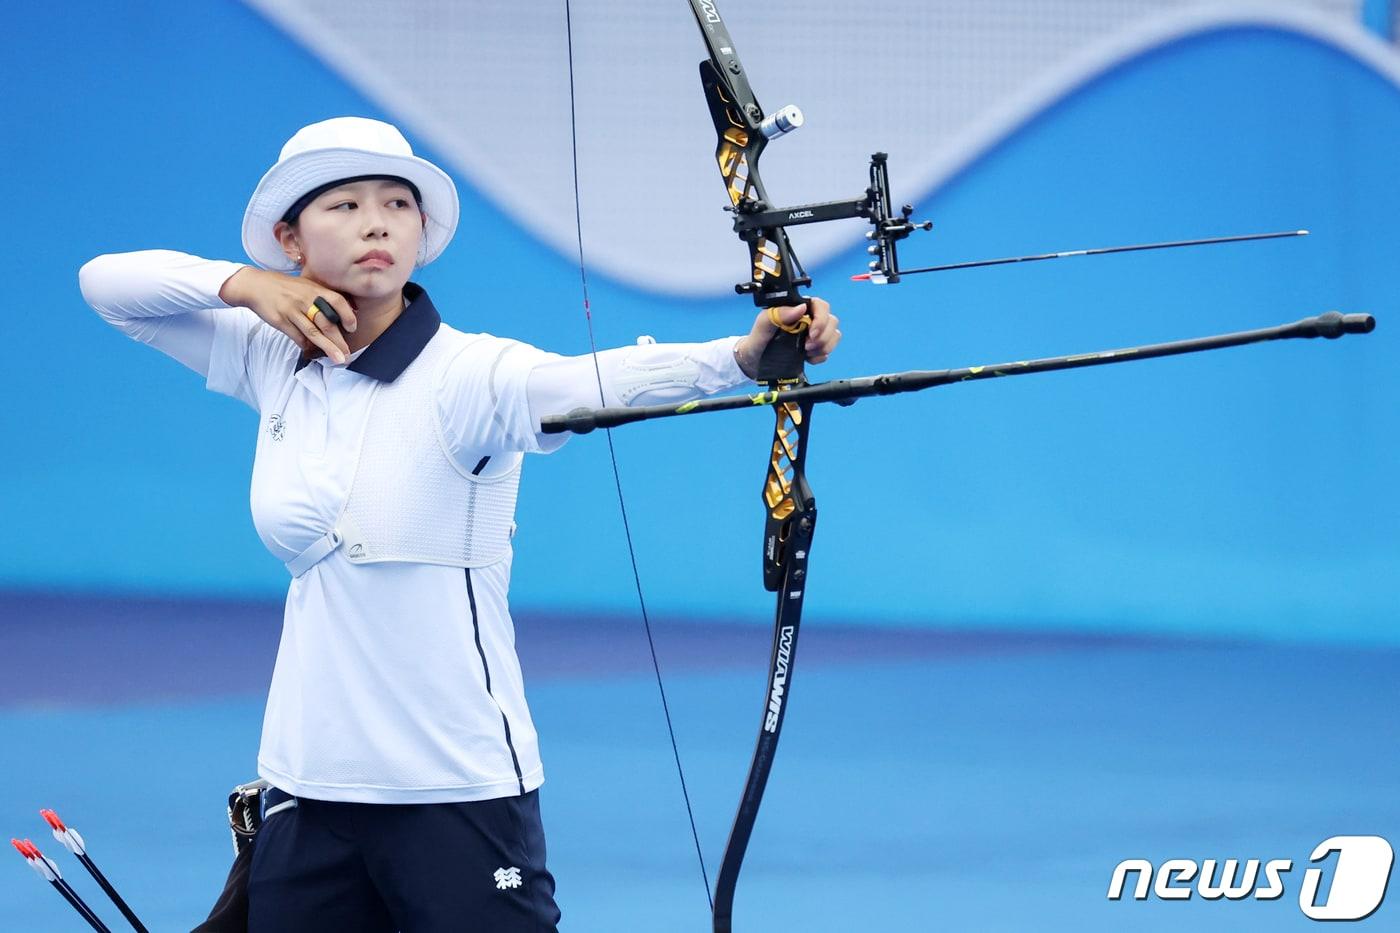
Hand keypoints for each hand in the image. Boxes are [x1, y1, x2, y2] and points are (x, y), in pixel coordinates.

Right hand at [218, 267, 358, 363]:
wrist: (256, 285)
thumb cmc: (285, 287)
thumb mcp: (306, 284)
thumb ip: (325, 296)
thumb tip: (351, 308)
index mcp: (314, 289)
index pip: (337, 301)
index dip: (347, 315)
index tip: (353, 328)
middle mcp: (304, 300)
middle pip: (326, 323)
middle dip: (339, 341)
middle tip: (347, 354)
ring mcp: (292, 311)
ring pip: (313, 333)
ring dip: (327, 348)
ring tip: (338, 359)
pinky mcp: (280, 321)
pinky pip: (297, 337)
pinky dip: (306, 345)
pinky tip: (312, 350)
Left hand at [733, 296, 840, 378]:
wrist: (754, 361)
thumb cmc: (757, 340)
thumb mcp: (762, 325)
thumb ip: (778, 314)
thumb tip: (800, 308)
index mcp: (797, 309)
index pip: (820, 305)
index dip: (822, 318)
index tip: (812, 332)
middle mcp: (808, 319)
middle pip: (831, 321)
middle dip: (823, 336)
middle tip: (807, 346)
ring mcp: (813, 334)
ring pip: (834, 335)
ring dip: (824, 346)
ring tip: (806, 352)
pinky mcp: (815, 349)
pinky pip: (829, 350)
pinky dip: (820, 356)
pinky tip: (807, 359)